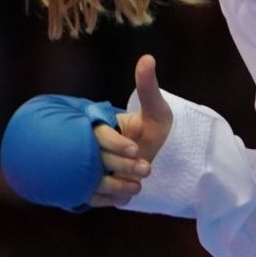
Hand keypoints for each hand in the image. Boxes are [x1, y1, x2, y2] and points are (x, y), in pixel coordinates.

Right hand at [87, 55, 171, 208]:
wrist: (163, 155)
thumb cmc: (157, 128)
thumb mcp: (156, 109)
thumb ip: (148, 87)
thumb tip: (147, 58)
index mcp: (101, 125)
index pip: (99, 135)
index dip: (116, 143)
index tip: (136, 148)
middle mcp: (92, 148)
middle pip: (96, 159)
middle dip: (122, 165)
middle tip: (146, 168)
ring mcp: (92, 168)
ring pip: (94, 180)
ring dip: (115, 186)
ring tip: (138, 187)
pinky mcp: (94, 187)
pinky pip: (93, 196)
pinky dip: (108, 199)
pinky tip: (127, 198)